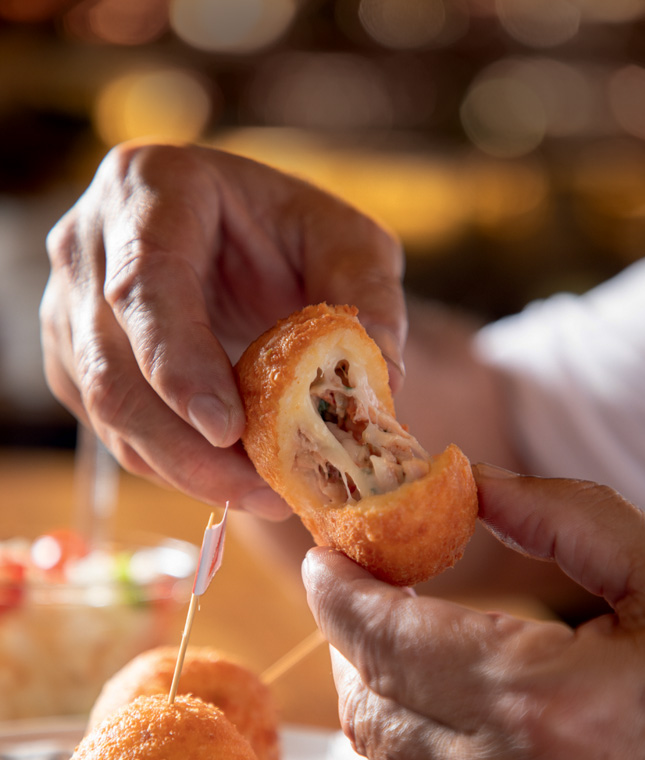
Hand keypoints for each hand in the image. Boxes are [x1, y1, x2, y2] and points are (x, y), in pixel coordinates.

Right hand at [40, 142, 405, 513]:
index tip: (227, 430)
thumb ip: (368, 291)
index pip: (145, 286)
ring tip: (264, 495)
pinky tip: (231, 477)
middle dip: (186, 447)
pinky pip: (114, 431)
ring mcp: (69, 309)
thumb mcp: (346, 241)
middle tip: (263, 492)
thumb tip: (383, 369)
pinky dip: (173, 465)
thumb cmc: (290, 233)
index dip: (179, 364)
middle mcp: (89, 247)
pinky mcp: (72, 361)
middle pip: (112, 368)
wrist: (239, 244)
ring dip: (184, 469)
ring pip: (108, 413)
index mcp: (149, 188)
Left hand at [302, 465, 644, 759]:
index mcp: (543, 705)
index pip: (385, 640)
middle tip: (372, 595)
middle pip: (367, 706)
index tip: (326, 560)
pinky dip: (439, 751)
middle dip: (351, 642)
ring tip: (424, 649)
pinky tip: (485, 721)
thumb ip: (566, 520)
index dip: (339, 593)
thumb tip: (474, 484)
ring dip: (392, 695)